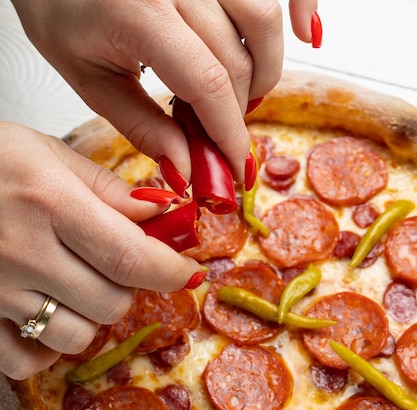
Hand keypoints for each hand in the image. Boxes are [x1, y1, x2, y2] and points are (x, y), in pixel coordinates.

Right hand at [0, 122, 200, 378]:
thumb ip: (108, 189)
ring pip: (77, 336)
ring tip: (71, 284)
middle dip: (128, 287)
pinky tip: (43, 316)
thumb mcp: (46, 154)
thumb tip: (165, 215)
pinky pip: (27, 363)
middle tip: (115, 265)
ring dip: (89, 315)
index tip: (186, 271)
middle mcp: (21, 253)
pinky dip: (45, 348)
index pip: (131, 256)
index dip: (170, 270)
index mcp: (46, 202)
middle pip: (111, 302)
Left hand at [11, 0, 317, 182]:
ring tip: (246, 95)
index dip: (230, 133)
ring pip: (264, 17)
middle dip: (240, 109)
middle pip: (240, 57)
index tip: (237, 167)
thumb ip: (140, 125)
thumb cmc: (58, 3)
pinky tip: (306, 32)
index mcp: (138, 9)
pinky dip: (301, 3)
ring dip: (267, 67)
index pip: (209, 83)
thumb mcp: (86, 75)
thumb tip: (185, 170)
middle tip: (224, 137)